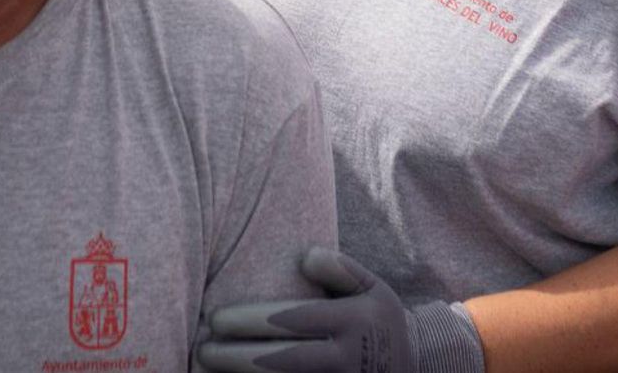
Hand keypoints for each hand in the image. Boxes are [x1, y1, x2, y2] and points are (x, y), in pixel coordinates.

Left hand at [199, 247, 412, 371]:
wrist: (415, 369)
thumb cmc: (378, 320)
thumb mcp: (371, 287)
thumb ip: (340, 268)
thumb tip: (304, 256)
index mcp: (354, 321)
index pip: (293, 320)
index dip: (251, 321)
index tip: (216, 319)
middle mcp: (347, 358)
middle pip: (282, 361)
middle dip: (237, 357)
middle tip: (202, 349)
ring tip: (206, 369)